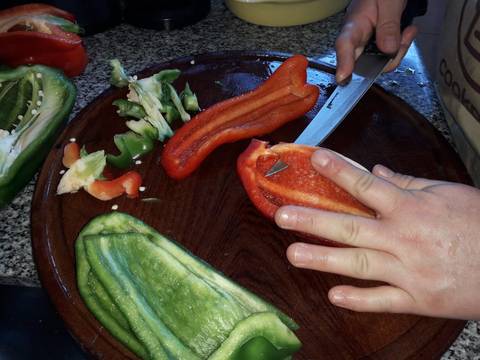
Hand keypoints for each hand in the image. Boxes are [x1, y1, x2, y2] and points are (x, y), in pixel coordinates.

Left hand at [275, 149, 479, 319]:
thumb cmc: (479, 224)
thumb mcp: (447, 193)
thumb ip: (407, 183)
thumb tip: (375, 170)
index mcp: (411, 208)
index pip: (366, 184)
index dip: (337, 170)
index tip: (313, 159)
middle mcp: (404, 239)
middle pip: (350, 227)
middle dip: (313, 220)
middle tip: (282, 216)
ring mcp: (409, 271)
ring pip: (358, 265)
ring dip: (323, 260)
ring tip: (293, 254)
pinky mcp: (418, 299)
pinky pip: (383, 300)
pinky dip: (358, 300)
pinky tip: (334, 295)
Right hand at [335, 0, 417, 82]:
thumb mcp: (389, 2)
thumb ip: (389, 25)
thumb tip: (388, 50)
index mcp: (354, 24)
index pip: (345, 44)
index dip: (343, 62)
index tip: (343, 77)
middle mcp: (357, 38)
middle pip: (365, 63)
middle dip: (389, 58)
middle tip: (405, 37)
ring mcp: (366, 45)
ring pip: (380, 63)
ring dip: (399, 51)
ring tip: (408, 31)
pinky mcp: (376, 47)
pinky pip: (388, 57)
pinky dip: (401, 48)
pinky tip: (406, 33)